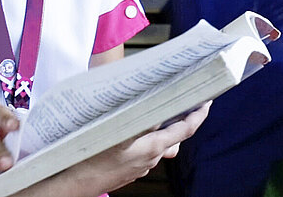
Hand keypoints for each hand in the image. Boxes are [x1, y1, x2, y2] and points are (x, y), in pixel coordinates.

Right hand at [74, 101, 210, 194]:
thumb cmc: (93, 158)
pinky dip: (146, 138)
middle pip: (174, 137)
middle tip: (181, 100)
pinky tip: (132, 128)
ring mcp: (140, 166)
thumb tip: (156, 103)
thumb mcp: (117, 130)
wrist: (74, 183)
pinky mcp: (130, 169)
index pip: (185, 130)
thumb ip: (140, 117)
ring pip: (159, 144)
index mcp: (152, 147)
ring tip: (154, 110)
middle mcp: (151, 158)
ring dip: (161, 128)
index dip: (199, 115)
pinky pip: (145, 150)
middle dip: (180, 119)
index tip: (207, 101)